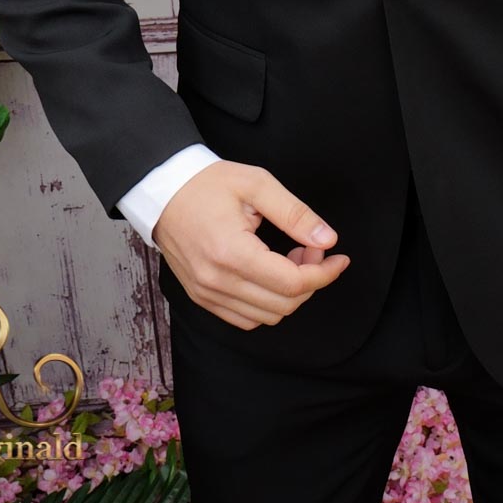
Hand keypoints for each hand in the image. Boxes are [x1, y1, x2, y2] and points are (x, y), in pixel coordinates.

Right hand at [152, 160, 349, 329]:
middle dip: (310, 280)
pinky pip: (245, 318)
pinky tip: (270, 272)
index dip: (324, 274)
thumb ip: (295, 214)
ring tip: (291, 257)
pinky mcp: (202, 297)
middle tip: (312, 248)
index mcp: (231, 252)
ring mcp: (206, 293)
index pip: (292, 283)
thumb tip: (327, 239)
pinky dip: (267, 302)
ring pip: (266, 317)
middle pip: (283, 305)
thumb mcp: (257, 185)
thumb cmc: (207, 184)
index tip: (339, 258)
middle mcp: (216, 281)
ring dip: (290, 293)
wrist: (163, 191)